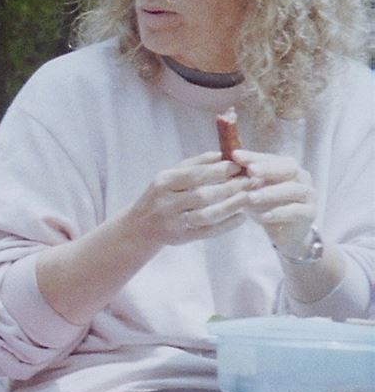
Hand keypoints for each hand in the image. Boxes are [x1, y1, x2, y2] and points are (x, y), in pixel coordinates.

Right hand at [120, 151, 252, 248]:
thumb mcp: (169, 176)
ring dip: (230, 207)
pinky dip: (226, 225)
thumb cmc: (160, 196)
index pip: (194, 175)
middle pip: (202, 195)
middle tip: (251, 181)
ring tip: (249, 198)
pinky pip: (207, 232)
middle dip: (230, 188)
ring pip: (206, 215)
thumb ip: (195, 164)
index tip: (239, 166)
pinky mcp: (180, 238)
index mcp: (163, 182)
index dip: (218, 171)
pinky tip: (241, 217)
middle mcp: (165, 203)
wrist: (139, 227)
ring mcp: (172, 223)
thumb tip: (224, 153)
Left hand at [232, 149, 317, 256]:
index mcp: (287, 169)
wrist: (285, 233)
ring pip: (293, 190)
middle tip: (250, 170)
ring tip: (251, 197)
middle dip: (268, 169)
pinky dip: (279, 213)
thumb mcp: (252, 192)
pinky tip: (264, 216)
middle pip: (289, 168)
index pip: (272, 158)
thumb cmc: (266, 207)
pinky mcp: (310, 213)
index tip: (235, 155)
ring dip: (271, 192)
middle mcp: (301, 178)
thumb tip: (225, 166)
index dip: (254, 156)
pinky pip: (297, 211)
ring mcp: (308, 195)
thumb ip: (244, 179)